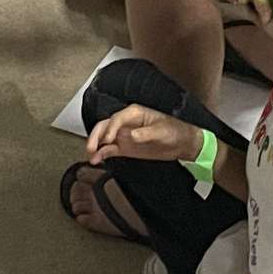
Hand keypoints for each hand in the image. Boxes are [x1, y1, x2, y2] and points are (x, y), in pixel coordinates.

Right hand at [86, 104, 208, 164]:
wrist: (182, 143)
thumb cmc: (175, 131)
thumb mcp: (161, 131)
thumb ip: (145, 133)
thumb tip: (131, 135)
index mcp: (134, 114)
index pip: (116, 119)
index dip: (110, 129)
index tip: (108, 139)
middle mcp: (126, 123)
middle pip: (105, 126)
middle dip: (96, 136)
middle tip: (91, 147)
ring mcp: (124, 135)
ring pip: (104, 138)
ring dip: (96, 146)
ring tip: (91, 156)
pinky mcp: (125, 147)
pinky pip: (110, 149)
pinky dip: (102, 154)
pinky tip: (96, 159)